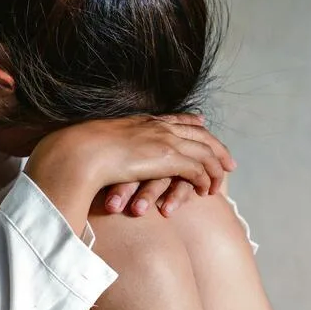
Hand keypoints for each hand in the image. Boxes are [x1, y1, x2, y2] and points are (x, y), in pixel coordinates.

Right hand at [24, 114, 235, 233]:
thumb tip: (102, 151)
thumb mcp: (100, 142)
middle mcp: (158, 127)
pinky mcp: (168, 157)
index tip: (203, 124)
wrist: (80, 152)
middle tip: (229, 162)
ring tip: (218, 186)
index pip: (176, 118)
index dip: (192, 122)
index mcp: (143, 121)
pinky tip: (204, 191)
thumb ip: (111, 143)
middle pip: (199, 134)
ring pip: (204, 152)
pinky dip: (204, 180)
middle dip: (217, 148)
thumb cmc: (82, 151)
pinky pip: (197, 168)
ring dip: (214, 170)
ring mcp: (165, 140)